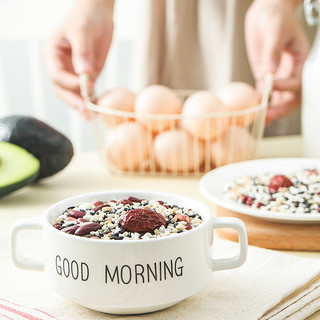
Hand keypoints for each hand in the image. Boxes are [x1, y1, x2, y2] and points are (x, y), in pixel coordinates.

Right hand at [43, 0, 113, 118]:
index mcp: (52, 55)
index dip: (69, 84)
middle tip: (86, 111)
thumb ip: (82, 53)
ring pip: (74, 94)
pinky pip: (88, 92)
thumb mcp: (82, 32)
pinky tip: (98, 109)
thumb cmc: (86, 18)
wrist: (99, 15)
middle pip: (63, 90)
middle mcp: (61, 67)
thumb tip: (84, 74)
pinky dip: (92, 101)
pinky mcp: (88, 77)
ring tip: (92, 115)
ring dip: (83, 105)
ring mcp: (74, 74)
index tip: (85, 86)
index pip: (57, 75)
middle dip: (74, 101)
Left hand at [245, 0, 308, 123]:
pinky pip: (263, 92)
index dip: (287, 86)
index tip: (272, 85)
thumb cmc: (275, 16)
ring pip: (277, 98)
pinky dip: (258, 101)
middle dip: (281, 108)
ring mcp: (277, 75)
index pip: (298, 81)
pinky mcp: (263, 75)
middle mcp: (290, 71)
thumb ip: (273, 51)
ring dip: (269, 109)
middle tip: (268, 116)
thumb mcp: (276, 30)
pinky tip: (251, 107)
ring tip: (259, 118)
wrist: (265, 12)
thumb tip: (270, 72)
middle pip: (291, 97)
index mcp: (301, 61)